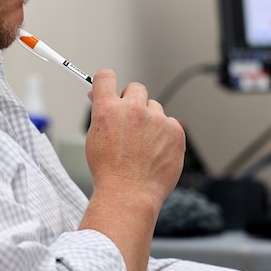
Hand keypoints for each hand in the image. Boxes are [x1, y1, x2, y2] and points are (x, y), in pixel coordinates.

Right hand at [85, 69, 185, 212]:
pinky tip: (155, 152)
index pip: (106, 76)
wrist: (129, 194)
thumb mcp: (94, 138)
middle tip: (129, 123)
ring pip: (154, 107)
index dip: (106, 82)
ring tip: (142, 146)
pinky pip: (169, 123)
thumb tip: (102, 98)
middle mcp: (132, 109)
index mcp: (108, 109)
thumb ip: (101, 114)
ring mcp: (156, 119)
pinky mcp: (175, 130)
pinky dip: (164, 135)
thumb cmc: (109, 171)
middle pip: (135, 88)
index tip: (109, 87)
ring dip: (149, 120)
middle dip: (132, 101)